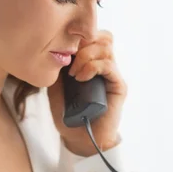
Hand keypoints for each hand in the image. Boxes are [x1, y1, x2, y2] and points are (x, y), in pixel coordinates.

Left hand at [47, 30, 126, 156]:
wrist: (78, 137)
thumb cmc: (67, 112)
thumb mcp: (55, 84)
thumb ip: (57, 65)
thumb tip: (53, 46)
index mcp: (92, 61)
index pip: (93, 35)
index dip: (78, 36)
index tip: (62, 50)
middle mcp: (105, 64)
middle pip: (103, 36)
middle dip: (83, 42)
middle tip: (69, 61)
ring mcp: (113, 74)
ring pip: (106, 46)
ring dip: (85, 56)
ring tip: (74, 74)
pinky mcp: (118, 85)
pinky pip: (108, 65)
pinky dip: (92, 66)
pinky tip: (80, 78)